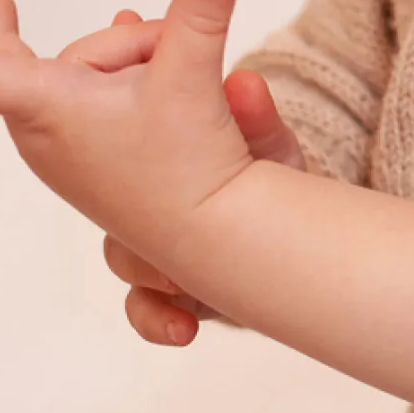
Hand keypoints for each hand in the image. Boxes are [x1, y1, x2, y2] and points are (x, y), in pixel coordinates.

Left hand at [0, 0, 257, 259]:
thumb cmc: (189, 169)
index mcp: (47, 108)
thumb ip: (198, 17)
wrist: (212, 233)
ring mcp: (63, 140)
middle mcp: (42, 125)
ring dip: (140, 59)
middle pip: (64, 48)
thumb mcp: (193, 81)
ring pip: (94, 66)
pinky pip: (94, 88)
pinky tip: (140, 41)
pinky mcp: (88, 149)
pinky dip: (123, 68)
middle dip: (107, 33)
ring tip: (189, 85)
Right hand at [104, 60, 307, 346]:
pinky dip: (156, 320)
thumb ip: (257, 119)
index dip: (117, 127)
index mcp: (162, 151)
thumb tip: (244, 83)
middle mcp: (146, 199)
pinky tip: (184, 329)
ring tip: (182, 279)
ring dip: (152, 269)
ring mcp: (155, 247)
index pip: (115, 132)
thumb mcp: (268, 145)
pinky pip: (143, 310)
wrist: (301, 231)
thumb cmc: (270, 174)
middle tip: (164, 221)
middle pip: (112, 201)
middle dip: (132, 213)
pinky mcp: (171, 290)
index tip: (136, 133)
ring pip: (124, 256)